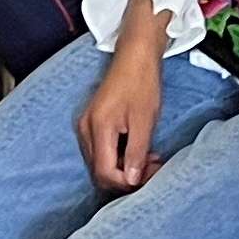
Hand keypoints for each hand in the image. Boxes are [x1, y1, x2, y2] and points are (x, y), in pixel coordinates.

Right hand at [76, 15, 170, 192]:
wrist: (134, 56)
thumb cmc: (141, 83)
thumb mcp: (144, 121)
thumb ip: (136, 152)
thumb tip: (132, 180)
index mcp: (97, 127)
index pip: (104, 172)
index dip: (127, 182)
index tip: (150, 175)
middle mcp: (85, 129)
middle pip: (99, 171)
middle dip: (126, 177)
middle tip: (153, 169)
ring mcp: (86, 125)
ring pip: (100, 163)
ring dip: (124, 168)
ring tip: (150, 160)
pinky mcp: (92, 122)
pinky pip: (101, 151)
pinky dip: (119, 157)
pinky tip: (139, 151)